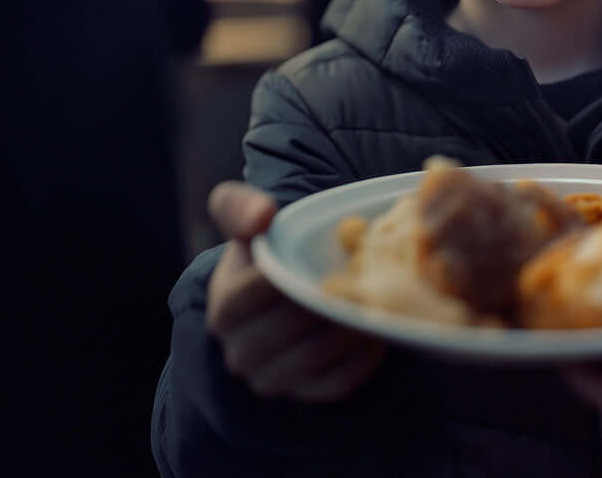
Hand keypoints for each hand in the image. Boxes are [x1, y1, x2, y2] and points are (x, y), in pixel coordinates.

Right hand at [206, 181, 385, 402]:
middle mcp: (240, 351)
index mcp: (225, 308)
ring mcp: (272, 378)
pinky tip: (376, 331)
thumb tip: (262, 215)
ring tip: (371, 303)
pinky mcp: (306, 392)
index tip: (316, 262)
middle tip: (357, 284)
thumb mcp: (249, 220)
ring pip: (310, 362)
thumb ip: (241, 208)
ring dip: (343, 332)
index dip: (284, 279)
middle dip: (319, 305)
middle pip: (284, 331)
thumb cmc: (269, 247)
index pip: (251, 297)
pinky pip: (336, 384)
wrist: (287, 283)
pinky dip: (359, 359)